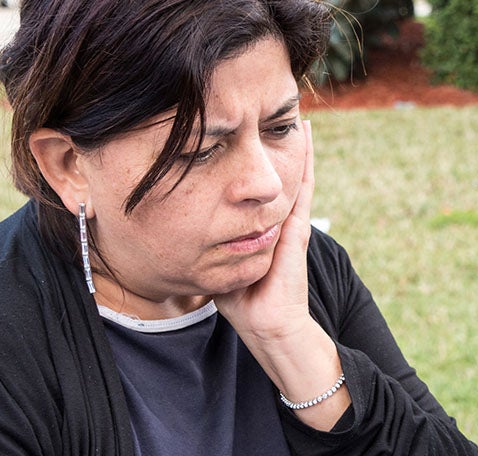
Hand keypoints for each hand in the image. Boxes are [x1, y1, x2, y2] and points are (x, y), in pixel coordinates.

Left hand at [216, 119, 315, 343]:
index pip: (252, 188)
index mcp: (258, 226)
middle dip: (271, 145)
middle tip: (269, 110)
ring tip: (294, 112)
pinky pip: (303, 187)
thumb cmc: (241, 301)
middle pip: (274, 174)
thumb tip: (171, 224)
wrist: (268, 324)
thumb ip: (202, 242)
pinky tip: (306, 135)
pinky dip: (306, 160)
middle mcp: (276, 219)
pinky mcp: (297, 228)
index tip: (238, 131)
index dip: (248, 161)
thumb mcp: (214, 262)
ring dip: (293, 143)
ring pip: (291, 173)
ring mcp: (290, 221)